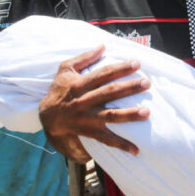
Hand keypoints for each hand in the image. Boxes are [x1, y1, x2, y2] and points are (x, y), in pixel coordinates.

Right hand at [39, 45, 149, 162]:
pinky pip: (106, 140)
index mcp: (80, 84)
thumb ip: (84, 58)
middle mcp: (84, 100)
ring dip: (129, 115)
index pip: (104, 74)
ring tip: (147, 112)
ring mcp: (87, 118)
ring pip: (111, 116)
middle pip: (110, 93)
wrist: (47, 117)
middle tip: (147, 83)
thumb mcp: (65, 69)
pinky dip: (121, 145)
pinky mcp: (89, 132)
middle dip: (129, 88)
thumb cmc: (59, 90)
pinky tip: (136, 150)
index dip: (120, 68)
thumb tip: (103, 46)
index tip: (137, 64)